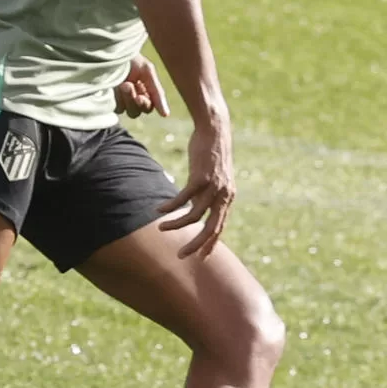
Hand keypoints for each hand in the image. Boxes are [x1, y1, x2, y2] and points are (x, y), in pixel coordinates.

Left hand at [114, 56, 169, 119]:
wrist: (112, 50)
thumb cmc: (132, 58)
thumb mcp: (147, 71)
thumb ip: (157, 93)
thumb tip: (166, 115)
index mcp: (144, 92)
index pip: (147, 107)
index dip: (144, 104)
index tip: (140, 96)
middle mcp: (131, 98)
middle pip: (135, 112)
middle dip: (132, 100)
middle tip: (127, 85)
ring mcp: (118, 99)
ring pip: (124, 110)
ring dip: (123, 98)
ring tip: (120, 83)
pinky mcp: (107, 99)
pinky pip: (113, 107)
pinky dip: (114, 97)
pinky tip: (112, 86)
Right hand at [157, 118, 234, 258]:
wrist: (215, 129)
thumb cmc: (212, 153)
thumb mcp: (212, 178)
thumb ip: (207, 195)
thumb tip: (194, 210)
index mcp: (228, 198)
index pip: (220, 227)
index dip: (210, 244)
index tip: (201, 257)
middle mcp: (224, 195)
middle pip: (211, 228)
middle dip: (196, 245)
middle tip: (180, 255)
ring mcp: (213, 187)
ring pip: (194, 216)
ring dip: (176, 224)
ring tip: (161, 227)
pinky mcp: (201, 178)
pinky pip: (183, 199)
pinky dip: (170, 206)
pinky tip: (159, 210)